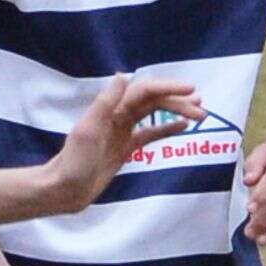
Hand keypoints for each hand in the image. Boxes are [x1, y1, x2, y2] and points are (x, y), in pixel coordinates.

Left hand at [47, 73, 202, 211]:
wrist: (64, 190)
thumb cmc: (74, 162)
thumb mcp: (88, 130)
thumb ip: (105, 103)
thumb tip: (123, 75)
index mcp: (111, 109)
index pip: (145, 91)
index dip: (167, 88)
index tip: (190, 90)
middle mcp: (118, 116)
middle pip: (153, 101)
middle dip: (178, 101)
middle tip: (202, 107)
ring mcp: (123, 131)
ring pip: (155, 115)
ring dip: (177, 111)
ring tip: (200, 114)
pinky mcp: (126, 148)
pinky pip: (150, 134)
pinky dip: (167, 128)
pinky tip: (184, 127)